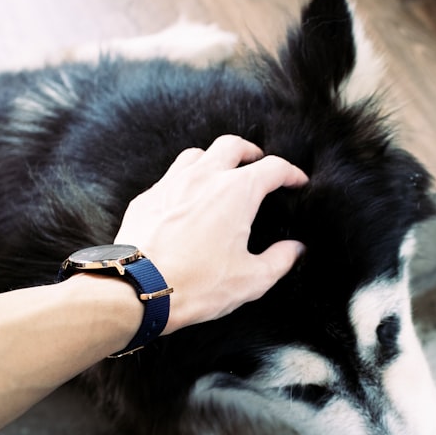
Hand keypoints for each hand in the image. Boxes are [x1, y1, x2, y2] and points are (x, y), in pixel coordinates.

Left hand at [113, 135, 307, 333]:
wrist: (138, 289)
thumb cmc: (197, 285)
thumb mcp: (251, 280)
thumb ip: (280, 260)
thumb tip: (296, 249)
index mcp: (237, 192)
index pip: (273, 168)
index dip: (291, 173)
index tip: (297, 182)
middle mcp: (205, 177)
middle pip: (233, 145)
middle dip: (251, 152)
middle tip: (259, 165)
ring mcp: (171, 183)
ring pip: (197, 154)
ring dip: (215, 160)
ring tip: (222, 176)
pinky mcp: (147, 197)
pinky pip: (170, 177)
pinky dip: (186, 180)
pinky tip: (188, 199)